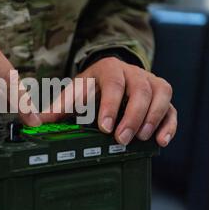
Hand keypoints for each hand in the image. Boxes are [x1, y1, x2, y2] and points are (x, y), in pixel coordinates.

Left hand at [40, 57, 176, 146]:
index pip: (113, 83)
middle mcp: (134, 73)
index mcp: (109, 69)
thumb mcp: (75, 92)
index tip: (104, 128)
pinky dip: (169, 124)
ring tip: (141, 138)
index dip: (110, 104)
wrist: (112, 75)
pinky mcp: (163, 97)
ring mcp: (151, 82)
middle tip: (121, 139)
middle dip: (132, 116)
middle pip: (140, 89)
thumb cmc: (92, 87)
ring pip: (161, 95)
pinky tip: (161, 140)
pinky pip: (172, 108)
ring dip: (152, 117)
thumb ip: (58, 107)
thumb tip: (37, 122)